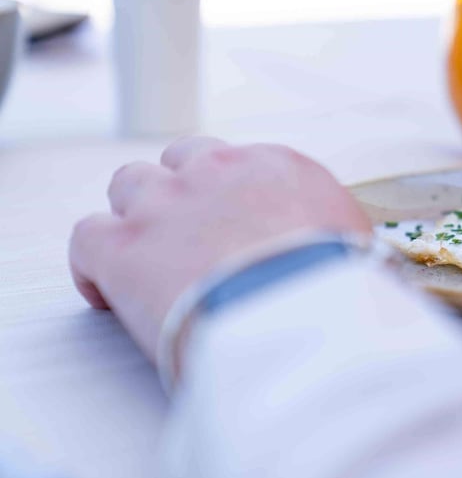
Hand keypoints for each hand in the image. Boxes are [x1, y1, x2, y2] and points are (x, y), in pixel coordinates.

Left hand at [69, 137, 371, 361]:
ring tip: (148, 256)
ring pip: (128, 183)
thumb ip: (339, 236)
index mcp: (278, 167)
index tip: (235, 225)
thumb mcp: (359, 248)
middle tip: (189, 235)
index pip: (239, 162)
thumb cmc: (339, 289)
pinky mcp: (123, 246)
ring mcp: (165, 204)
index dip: (230, 194)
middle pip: (180, 159)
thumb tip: (353, 257)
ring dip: (136, 215)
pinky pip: (86, 236)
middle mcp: (218, 171)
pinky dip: (93, 264)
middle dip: (180, 191)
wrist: (301, 317)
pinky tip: (109, 293)